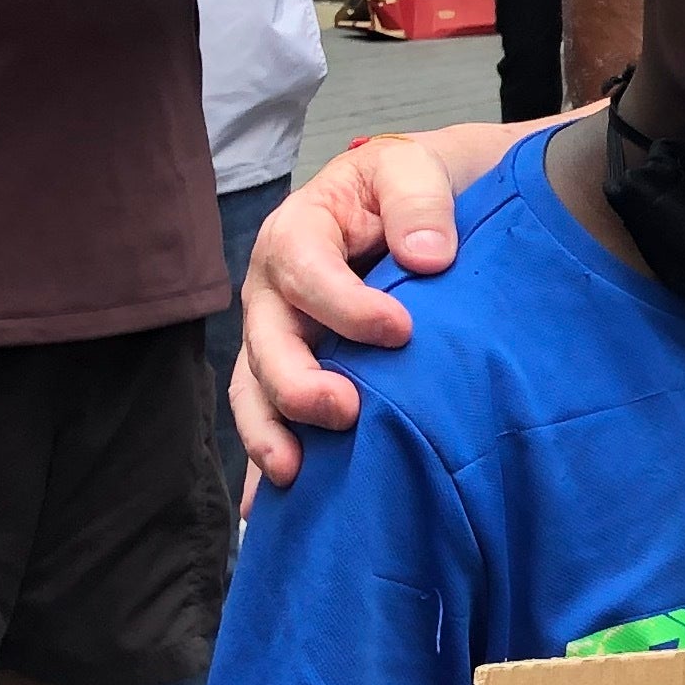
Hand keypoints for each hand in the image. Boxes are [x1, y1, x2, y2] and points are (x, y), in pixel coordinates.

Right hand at [229, 129, 474, 485]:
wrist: (419, 208)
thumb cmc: (411, 188)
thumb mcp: (415, 172)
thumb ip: (419, 203)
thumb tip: (427, 257)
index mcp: (297, 234)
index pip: (306, 271)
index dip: (346, 306)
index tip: (401, 332)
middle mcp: (274, 292)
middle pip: (267, 343)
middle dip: (298, 384)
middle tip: (346, 412)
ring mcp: (279, 339)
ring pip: (256, 391)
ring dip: (270, 433)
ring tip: (297, 472)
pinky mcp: (294, 376)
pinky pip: (271, 421)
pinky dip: (265, 463)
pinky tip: (264, 512)